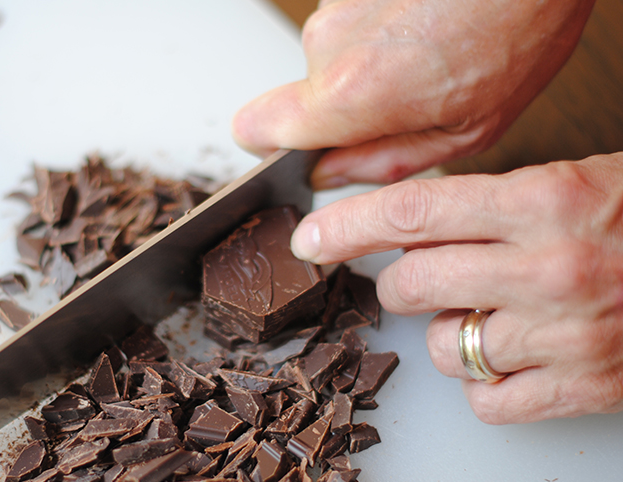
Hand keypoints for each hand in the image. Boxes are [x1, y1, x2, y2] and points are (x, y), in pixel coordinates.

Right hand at [233, 0, 594, 187]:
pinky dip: (384, 27)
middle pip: (305, 92)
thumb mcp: (464, 130)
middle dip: (347, 103)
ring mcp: (338, 1)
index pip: (253, 128)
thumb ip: (384, 163)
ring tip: (430, 54)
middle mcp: (328, 41)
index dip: (271, 145)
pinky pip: (354, 18)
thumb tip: (332, 175)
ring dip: (371, 61)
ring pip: (333, 53)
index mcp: (347, 93)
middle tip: (409, 98)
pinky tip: (428, 25)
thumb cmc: (517, 29)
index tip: (304, 150)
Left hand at [290, 153, 622, 422]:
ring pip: (443, 346)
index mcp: (545, 201)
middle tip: (418, 275)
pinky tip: (506, 355)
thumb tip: (404, 228)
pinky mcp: (582, 388)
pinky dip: (482, 382)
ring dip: (448, 330)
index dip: (348, 227)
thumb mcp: (568, 182)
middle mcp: (550, 269)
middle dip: (400, 282)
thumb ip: (487, 205)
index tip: (311, 240)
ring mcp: (565, 335)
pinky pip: (485, 400)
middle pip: (412, 283)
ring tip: (490, 312)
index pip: (413, 213)